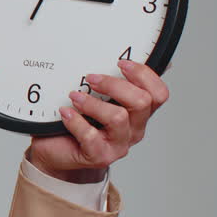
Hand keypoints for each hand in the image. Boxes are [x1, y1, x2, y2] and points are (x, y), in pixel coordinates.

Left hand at [28, 59, 170, 182]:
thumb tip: (134, 60)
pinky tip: (65, 112)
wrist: (57, 152)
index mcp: (139, 114)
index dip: (144, 75)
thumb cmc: (80, 122)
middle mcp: (133, 129)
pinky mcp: (100, 156)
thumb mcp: (101, 99)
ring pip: (118, 118)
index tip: (121, 63)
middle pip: (141, 102)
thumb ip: (118, 83)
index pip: (158, 94)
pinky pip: (91, 136)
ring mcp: (118, 145)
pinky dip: (76, 121)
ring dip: (93, 103)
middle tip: (91, 78)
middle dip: (115, 85)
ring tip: (74, 96)